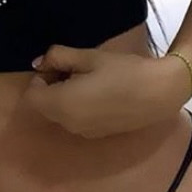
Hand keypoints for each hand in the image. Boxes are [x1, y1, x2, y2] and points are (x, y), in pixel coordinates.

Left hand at [20, 45, 190, 138]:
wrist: (159, 93)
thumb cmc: (122, 70)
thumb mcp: (87, 57)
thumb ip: (58, 57)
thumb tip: (39, 62)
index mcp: (62, 104)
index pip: (32, 95)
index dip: (39, 78)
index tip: (57, 65)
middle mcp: (68, 123)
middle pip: (44, 107)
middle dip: (50, 88)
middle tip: (71, 69)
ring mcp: (84, 132)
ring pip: (59, 114)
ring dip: (63, 98)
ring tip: (87, 79)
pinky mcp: (97, 134)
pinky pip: (75, 120)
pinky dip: (76, 107)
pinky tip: (98, 93)